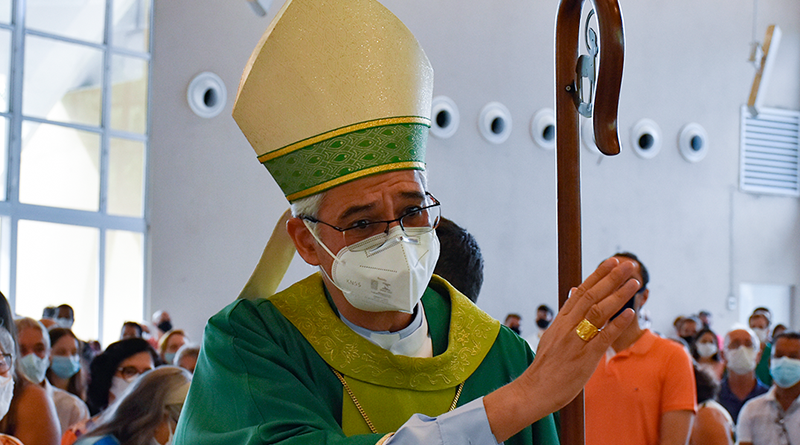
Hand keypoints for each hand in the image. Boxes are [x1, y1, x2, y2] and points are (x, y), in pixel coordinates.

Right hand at [484, 257, 638, 441]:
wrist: (534, 390)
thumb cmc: (546, 366)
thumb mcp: (553, 335)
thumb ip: (566, 315)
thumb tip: (573, 293)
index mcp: (560, 320)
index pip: (581, 291)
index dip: (598, 275)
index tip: (612, 261)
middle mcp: (567, 327)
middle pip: (592, 296)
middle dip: (612, 278)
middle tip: (629, 264)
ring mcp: (575, 341)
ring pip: (598, 312)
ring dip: (618, 295)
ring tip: (634, 282)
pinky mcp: (584, 358)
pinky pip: (603, 337)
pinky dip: (617, 324)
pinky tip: (630, 313)